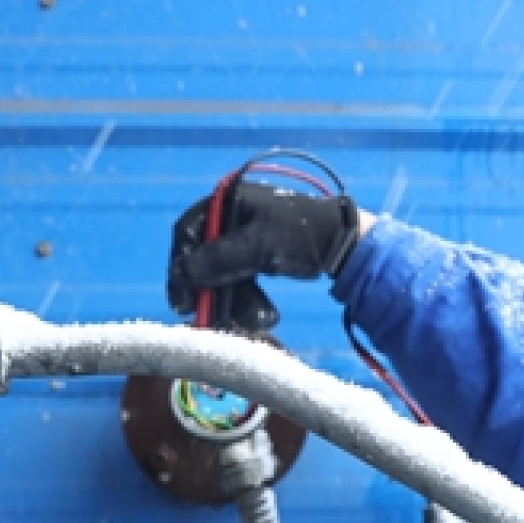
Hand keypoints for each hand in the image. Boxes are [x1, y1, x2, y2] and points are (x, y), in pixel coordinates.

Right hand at [166, 182, 360, 330]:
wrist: (343, 242)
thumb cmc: (301, 234)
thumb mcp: (258, 246)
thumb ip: (219, 259)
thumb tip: (180, 273)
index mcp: (227, 201)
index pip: (188, 232)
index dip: (181, 265)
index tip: (182, 298)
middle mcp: (230, 217)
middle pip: (204, 258)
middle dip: (209, 290)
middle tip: (207, 317)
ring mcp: (243, 237)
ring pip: (223, 275)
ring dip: (233, 301)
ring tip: (255, 321)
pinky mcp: (256, 256)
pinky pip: (240, 281)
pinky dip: (247, 300)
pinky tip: (263, 316)